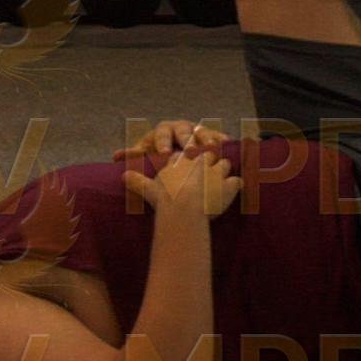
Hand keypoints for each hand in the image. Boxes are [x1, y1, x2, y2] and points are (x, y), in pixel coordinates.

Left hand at [114, 119, 228, 160]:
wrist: (178, 145)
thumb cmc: (159, 151)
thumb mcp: (147, 152)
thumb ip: (133, 154)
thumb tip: (114, 156)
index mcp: (163, 130)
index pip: (161, 134)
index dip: (163, 142)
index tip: (164, 153)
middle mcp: (180, 127)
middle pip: (184, 131)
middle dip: (187, 140)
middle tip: (190, 151)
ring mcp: (197, 129)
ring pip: (202, 131)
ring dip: (206, 139)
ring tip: (211, 148)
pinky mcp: (211, 135)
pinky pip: (217, 135)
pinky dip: (221, 138)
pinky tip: (227, 144)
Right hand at [125, 150, 241, 217]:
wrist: (184, 208)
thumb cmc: (165, 198)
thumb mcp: (149, 188)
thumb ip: (137, 181)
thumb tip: (122, 176)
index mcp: (183, 158)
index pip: (189, 152)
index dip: (189, 156)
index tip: (189, 159)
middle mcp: (202, 160)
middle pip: (209, 154)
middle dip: (209, 159)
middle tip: (208, 166)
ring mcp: (218, 171)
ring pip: (225, 163)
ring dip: (224, 170)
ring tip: (222, 178)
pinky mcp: (230, 184)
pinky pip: (238, 181)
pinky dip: (237, 186)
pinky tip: (235, 189)